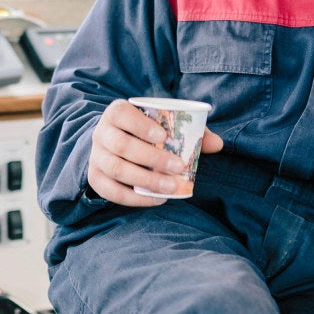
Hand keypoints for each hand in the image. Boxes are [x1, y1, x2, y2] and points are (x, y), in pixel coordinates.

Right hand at [85, 98, 223, 205]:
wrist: (115, 143)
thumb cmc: (146, 132)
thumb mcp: (164, 124)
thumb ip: (191, 130)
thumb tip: (217, 144)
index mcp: (116, 113)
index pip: (122, 114)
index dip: (140, 125)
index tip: (164, 137)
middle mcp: (101, 134)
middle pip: (121, 146)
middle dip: (151, 158)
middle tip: (178, 167)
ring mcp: (96, 157)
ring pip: (117, 169)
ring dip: (145, 180)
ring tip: (171, 187)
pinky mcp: (96, 179)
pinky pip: (112, 192)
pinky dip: (135, 199)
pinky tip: (157, 199)